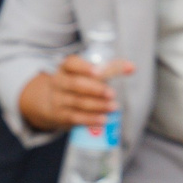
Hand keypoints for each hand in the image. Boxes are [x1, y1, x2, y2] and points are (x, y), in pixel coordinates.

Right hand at [18, 52, 133, 134]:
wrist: (49, 102)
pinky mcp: (60, 116)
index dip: (84, 67)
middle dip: (95, 89)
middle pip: (75, 84)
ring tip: (113, 107)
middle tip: (112, 93)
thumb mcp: (86, 74)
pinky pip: (75, 118)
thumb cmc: (76, 84)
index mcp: (66, 68)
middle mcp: (59, 82)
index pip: (71, 63)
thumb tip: (132, 67)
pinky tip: (103, 119)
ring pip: (78, 102)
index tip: (98, 72)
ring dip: (97, 105)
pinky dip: (90, 119)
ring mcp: (58, 99)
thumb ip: (109, 68)